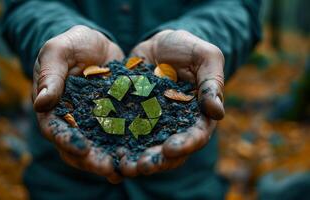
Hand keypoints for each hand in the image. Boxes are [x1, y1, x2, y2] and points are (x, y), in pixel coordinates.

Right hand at [32, 25, 123, 182]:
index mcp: (52, 108)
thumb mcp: (58, 52)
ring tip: (125, 170)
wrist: (96, 43)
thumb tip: (40, 103)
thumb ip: (50, 75)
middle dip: (92, 160)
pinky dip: (127, 146)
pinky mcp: (113, 119)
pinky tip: (139, 156)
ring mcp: (93, 122)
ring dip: (110, 160)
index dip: (67, 141)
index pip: (55, 129)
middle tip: (108, 168)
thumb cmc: (71, 44)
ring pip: (99, 147)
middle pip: (77, 147)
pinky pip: (119, 135)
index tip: (82, 149)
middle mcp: (72, 121)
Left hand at [119, 30, 224, 175]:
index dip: (185, 145)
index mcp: (197, 116)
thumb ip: (212, 82)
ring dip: (134, 160)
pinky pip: (125, 134)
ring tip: (121, 166)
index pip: (196, 136)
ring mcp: (152, 124)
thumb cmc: (187, 47)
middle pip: (169, 151)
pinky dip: (116, 145)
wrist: (159, 43)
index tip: (170, 149)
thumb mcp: (205, 57)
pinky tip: (106, 153)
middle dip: (155, 161)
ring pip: (145, 148)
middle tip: (139, 167)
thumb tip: (217, 113)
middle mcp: (175, 126)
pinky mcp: (132, 118)